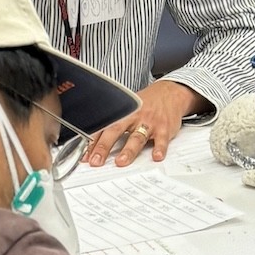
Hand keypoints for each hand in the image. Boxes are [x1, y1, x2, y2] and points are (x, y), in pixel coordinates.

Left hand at [86, 79, 204, 166]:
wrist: (170, 93)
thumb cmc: (146, 104)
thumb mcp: (128, 110)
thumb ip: (114, 126)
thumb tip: (95, 145)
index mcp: (122, 114)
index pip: (103, 128)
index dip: (92, 143)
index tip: (85, 157)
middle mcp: (134, 117)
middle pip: (115, 131)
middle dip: (104, 147)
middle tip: (96, 161)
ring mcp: (149, 123)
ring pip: (137, 137)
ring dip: (128, 150)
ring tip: (121, 161)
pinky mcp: (164, 128)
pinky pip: (161, 140)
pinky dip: (159, 148)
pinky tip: (156, 157)